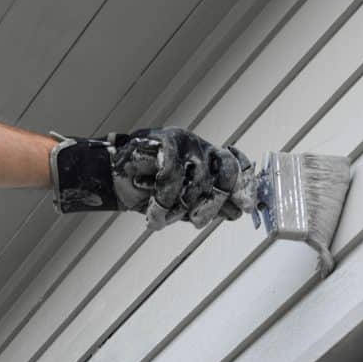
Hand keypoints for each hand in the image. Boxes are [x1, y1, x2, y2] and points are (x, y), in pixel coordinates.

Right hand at [111, 128, 253, 229]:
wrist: (114, 181)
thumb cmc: (148, 191)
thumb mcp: (183, 201)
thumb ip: (208, 203)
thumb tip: (238, 210)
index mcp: (210, 159)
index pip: (238, 166)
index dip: (246, 186)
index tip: (248, 208)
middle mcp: (201, 147)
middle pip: (224, 175)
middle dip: (213, 204)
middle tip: (196, 221)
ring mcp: (183, 141)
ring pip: (198, 181)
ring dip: (178, 209)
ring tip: (163, 217)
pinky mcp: (162, 140)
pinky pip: (172, 177)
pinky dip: (162, 202)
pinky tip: (154, 213)